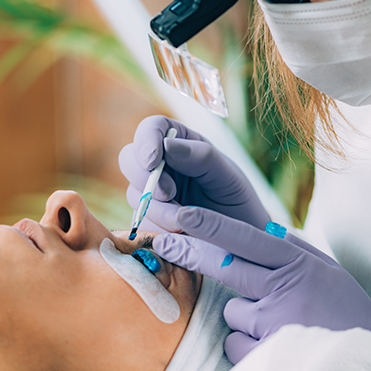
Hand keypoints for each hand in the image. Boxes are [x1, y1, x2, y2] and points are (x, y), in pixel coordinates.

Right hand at [118, 115, 269, 232]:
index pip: (152, 128)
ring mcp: (151, 193)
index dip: (146, 140)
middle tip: (169, 194)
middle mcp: (161, 165)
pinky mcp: (148, 220)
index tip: (152, 160)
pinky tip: (181, 232)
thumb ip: (201, 157)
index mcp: (180, 143)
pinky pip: (140, 222)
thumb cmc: (236, 199)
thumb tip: (166, 145)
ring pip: (134, 194)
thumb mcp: (226, 175)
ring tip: (184, 220)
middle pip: (129, 158)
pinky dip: (157, 227)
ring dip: (157, 209)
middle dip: (144, 177)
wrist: (241, 241)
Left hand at [153, 206, 370, 367]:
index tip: (182, 214)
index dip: (210, 224)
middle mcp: (285, 288)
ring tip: (273, 323)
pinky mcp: (270, 353)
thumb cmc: (346, 307)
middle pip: (225, 265)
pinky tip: (270, 344)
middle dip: (189, 251)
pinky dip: (244, 343)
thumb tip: (262, 230)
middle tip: (162, 243)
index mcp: (296, 262)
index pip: (245, 238)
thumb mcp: (324, 269)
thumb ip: (291, 249)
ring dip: (240, 315)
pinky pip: (235, 343)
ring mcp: (277, 322)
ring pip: (230, 311)